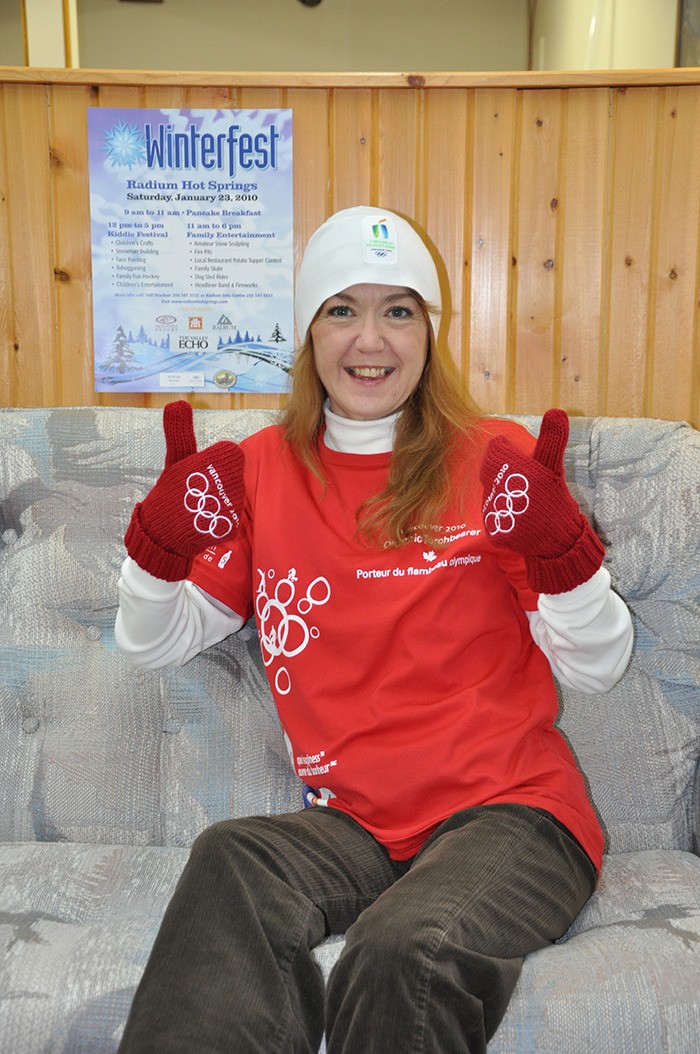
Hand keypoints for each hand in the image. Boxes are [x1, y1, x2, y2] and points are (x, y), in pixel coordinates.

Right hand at [124, 401, 244, 580]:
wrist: (159, 533)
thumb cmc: (169, 492)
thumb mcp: (175, 459)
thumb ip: (180, 431)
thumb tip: (177, 402)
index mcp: (216, 459)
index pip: (233, 453)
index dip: (215, 462)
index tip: (198, 472)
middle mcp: (227, 479)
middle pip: (235, 475)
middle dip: (218, 482)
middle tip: (197, 491)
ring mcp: (231, 503)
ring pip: (235, 496)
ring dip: (219, 500)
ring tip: (198, 506)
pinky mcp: (231, 525)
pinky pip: (233, 517)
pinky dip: (220, 520)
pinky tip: (204, 520)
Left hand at [479, 409, 603, 593]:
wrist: (560, 543)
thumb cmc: (557, 500)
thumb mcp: (554, 467)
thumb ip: (552, 439)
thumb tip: (556, 410)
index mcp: (511, 470)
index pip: (495, 448)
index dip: (506, 450)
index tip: (518, 455)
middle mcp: (498, 490)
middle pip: (490, 470)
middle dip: (504, 471)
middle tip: (524, 480)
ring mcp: (494, 512)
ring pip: (491, 492)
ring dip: (504, 492)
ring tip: (525, 499)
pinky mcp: (494, 531)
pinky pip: (493, 515)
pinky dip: (504, 513)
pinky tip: (520, 515)